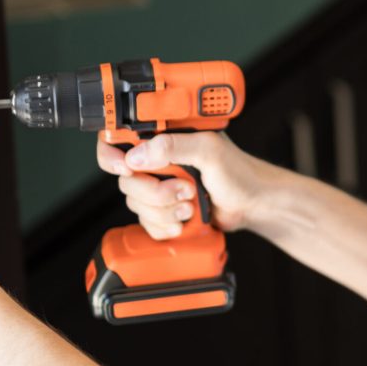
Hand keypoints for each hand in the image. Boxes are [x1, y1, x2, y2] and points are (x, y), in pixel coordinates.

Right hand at [97, 132, 269, 239]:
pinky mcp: (165, 211)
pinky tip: (187, 219)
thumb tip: (138, 155)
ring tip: (192, 204)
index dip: (113, 157)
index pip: (119, 141)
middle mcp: (158, 162)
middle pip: (126, 180)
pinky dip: (166, 226)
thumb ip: (174, 146)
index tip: (126, 168)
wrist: (254, 205)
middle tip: (185, 190)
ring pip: (136, 205)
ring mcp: (160, 187)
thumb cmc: (240, 172)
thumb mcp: (209, 151)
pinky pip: (147, 224)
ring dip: (165, 210)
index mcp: (165, 139)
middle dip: (155, 192)